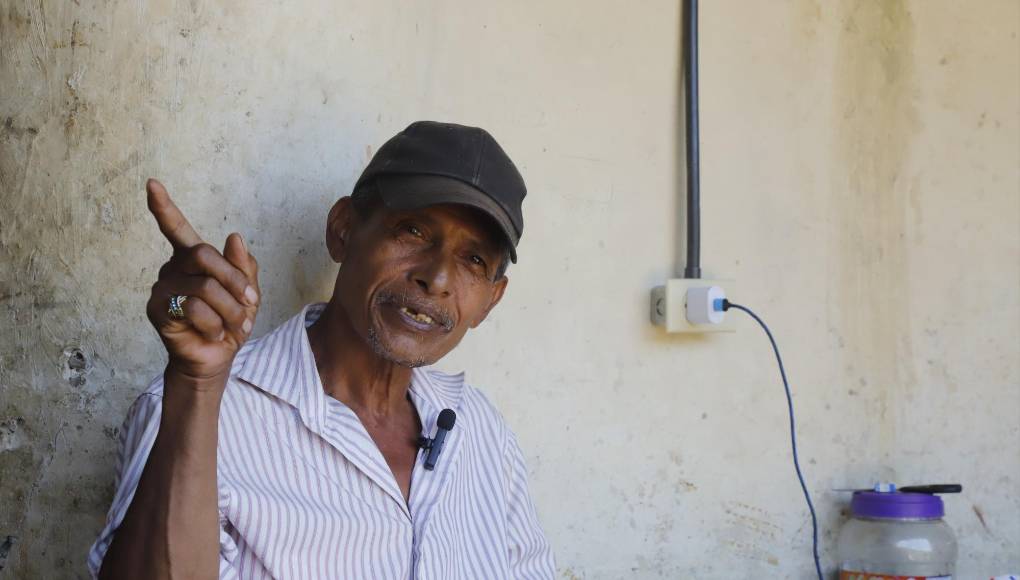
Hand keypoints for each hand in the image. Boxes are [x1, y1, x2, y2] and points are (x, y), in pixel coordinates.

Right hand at [144, 179, 260, 385]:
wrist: (217, 358)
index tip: (151, 183)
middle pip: (205, 255)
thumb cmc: (230, 323)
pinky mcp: (158, 310)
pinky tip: (213, 334)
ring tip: (234, 326)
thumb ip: (244, 268)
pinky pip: (195, 309)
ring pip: (205, 287)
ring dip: (231, 310)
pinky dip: (215, 324)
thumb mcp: (248, 294)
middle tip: (250, 304)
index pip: (177, 228)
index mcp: (193, 259)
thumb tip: (234, 237)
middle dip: (235, 282)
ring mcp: (162, 287)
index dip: (164, 207)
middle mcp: (174, 268)